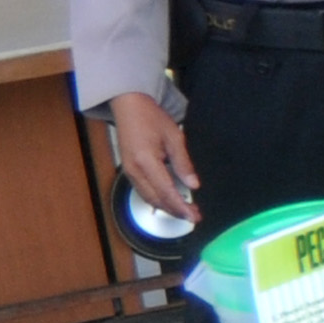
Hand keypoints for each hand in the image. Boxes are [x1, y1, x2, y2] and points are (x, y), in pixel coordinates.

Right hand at [109, 90, 197, 221]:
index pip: (166, 191)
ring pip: (149, 199)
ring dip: (168, 207)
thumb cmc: (150, 117)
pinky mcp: (128, 171)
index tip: (194, 216)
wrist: (129, 106)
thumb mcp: (174, 137)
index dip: (181, 207)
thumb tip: (193, 184)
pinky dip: (158, 200)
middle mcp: (135, 170)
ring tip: (186, 211)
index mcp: (146, 161)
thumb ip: (183, 163)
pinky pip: (143, 192)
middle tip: (195, 215)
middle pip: (157, 199)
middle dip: (176, 211)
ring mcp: (129, 172)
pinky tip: (170, 202)